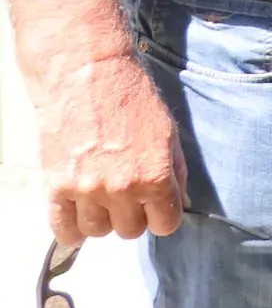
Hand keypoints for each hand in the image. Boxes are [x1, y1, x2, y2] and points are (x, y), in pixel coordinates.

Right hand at [39, 51, 185, 241]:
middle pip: (130, 230)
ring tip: (102, 197)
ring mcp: (87, 190)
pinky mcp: (57, 186)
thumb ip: (176, 171)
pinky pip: (63, 229)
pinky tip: (78, 215)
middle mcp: (122, 189)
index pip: (165, 224)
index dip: (162, 215)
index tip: (156, 206)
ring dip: (102, 219)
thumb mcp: (168, 132)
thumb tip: (179, 201)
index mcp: (156, 175)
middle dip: (133, 215)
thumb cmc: (133, 98)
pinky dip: (71, 229)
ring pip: (98, 232)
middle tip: (128, 195)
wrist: (88, 76)